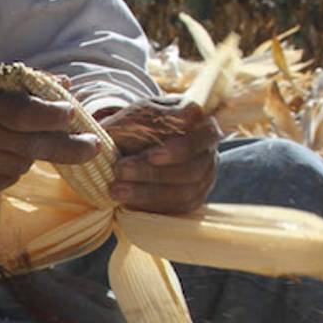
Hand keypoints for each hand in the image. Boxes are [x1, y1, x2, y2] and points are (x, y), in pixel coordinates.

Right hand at [0, 66, 99, 193]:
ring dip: (33, 155)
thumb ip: (19, 83)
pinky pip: (0, 182)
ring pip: (18, 166)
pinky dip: (12, 171)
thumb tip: (66, 86)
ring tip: (28, 143)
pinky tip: (6, 158)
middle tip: (95, 146)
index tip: (73, 114)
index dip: (52, 116)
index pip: (21, 112)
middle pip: (28, 145)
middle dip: (67, 147)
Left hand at [100, 97, 220, 213]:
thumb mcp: (139, 114)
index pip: (203, 137)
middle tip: (120, 170)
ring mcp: (203, 177)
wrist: (124, 145)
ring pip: (184, 192)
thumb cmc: (135, 125)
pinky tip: (125, 202)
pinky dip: (149, 205)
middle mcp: (207, 151)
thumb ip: (160, 116)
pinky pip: (176, 208)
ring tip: (116, 190)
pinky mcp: (192, 198)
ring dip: (147, 192)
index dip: (180, 149)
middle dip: (153, 173)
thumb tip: (191, 114)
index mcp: (200, 123)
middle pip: (191, 169)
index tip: (153, 157)